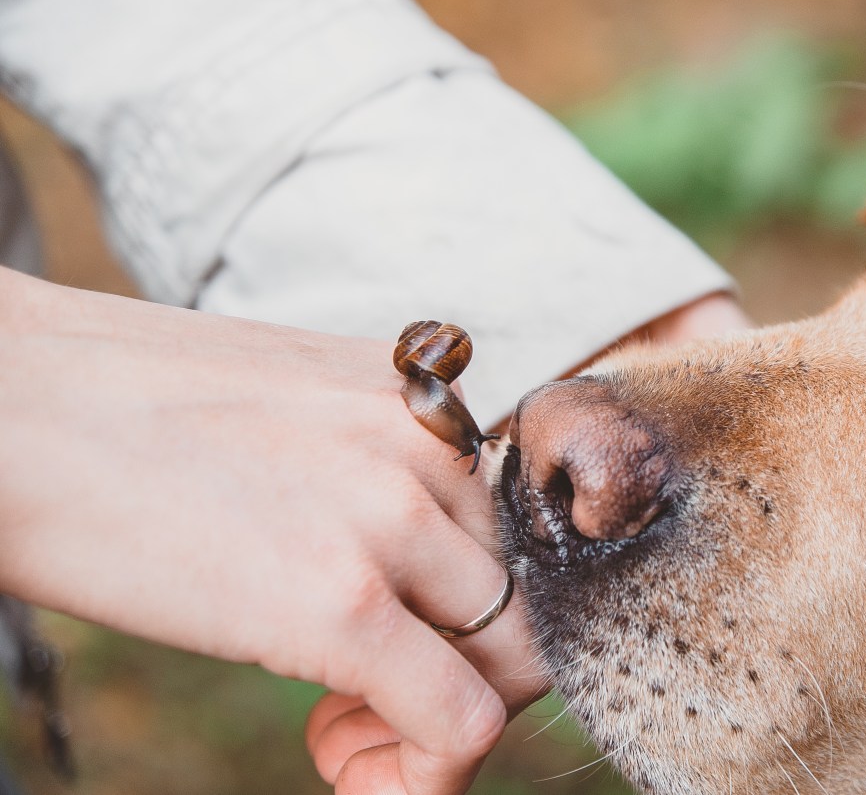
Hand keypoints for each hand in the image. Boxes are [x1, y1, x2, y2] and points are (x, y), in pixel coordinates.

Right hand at [0, 269, 542, 793]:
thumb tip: (391, 547)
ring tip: (334, 725)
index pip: (513, 532)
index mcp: (417, 401)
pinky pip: (459, 726)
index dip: (468, 605)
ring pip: (510, 665)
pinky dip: (426, 774)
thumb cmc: (116, 411)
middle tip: (361, 698)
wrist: (1, 404)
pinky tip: (338, 760)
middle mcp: (429, 449)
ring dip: (436, 720)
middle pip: (520, 600)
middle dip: (462, 669)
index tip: (397, 636)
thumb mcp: (286, 409)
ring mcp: (392, 520)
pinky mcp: (340, 605)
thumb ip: (363, 462)